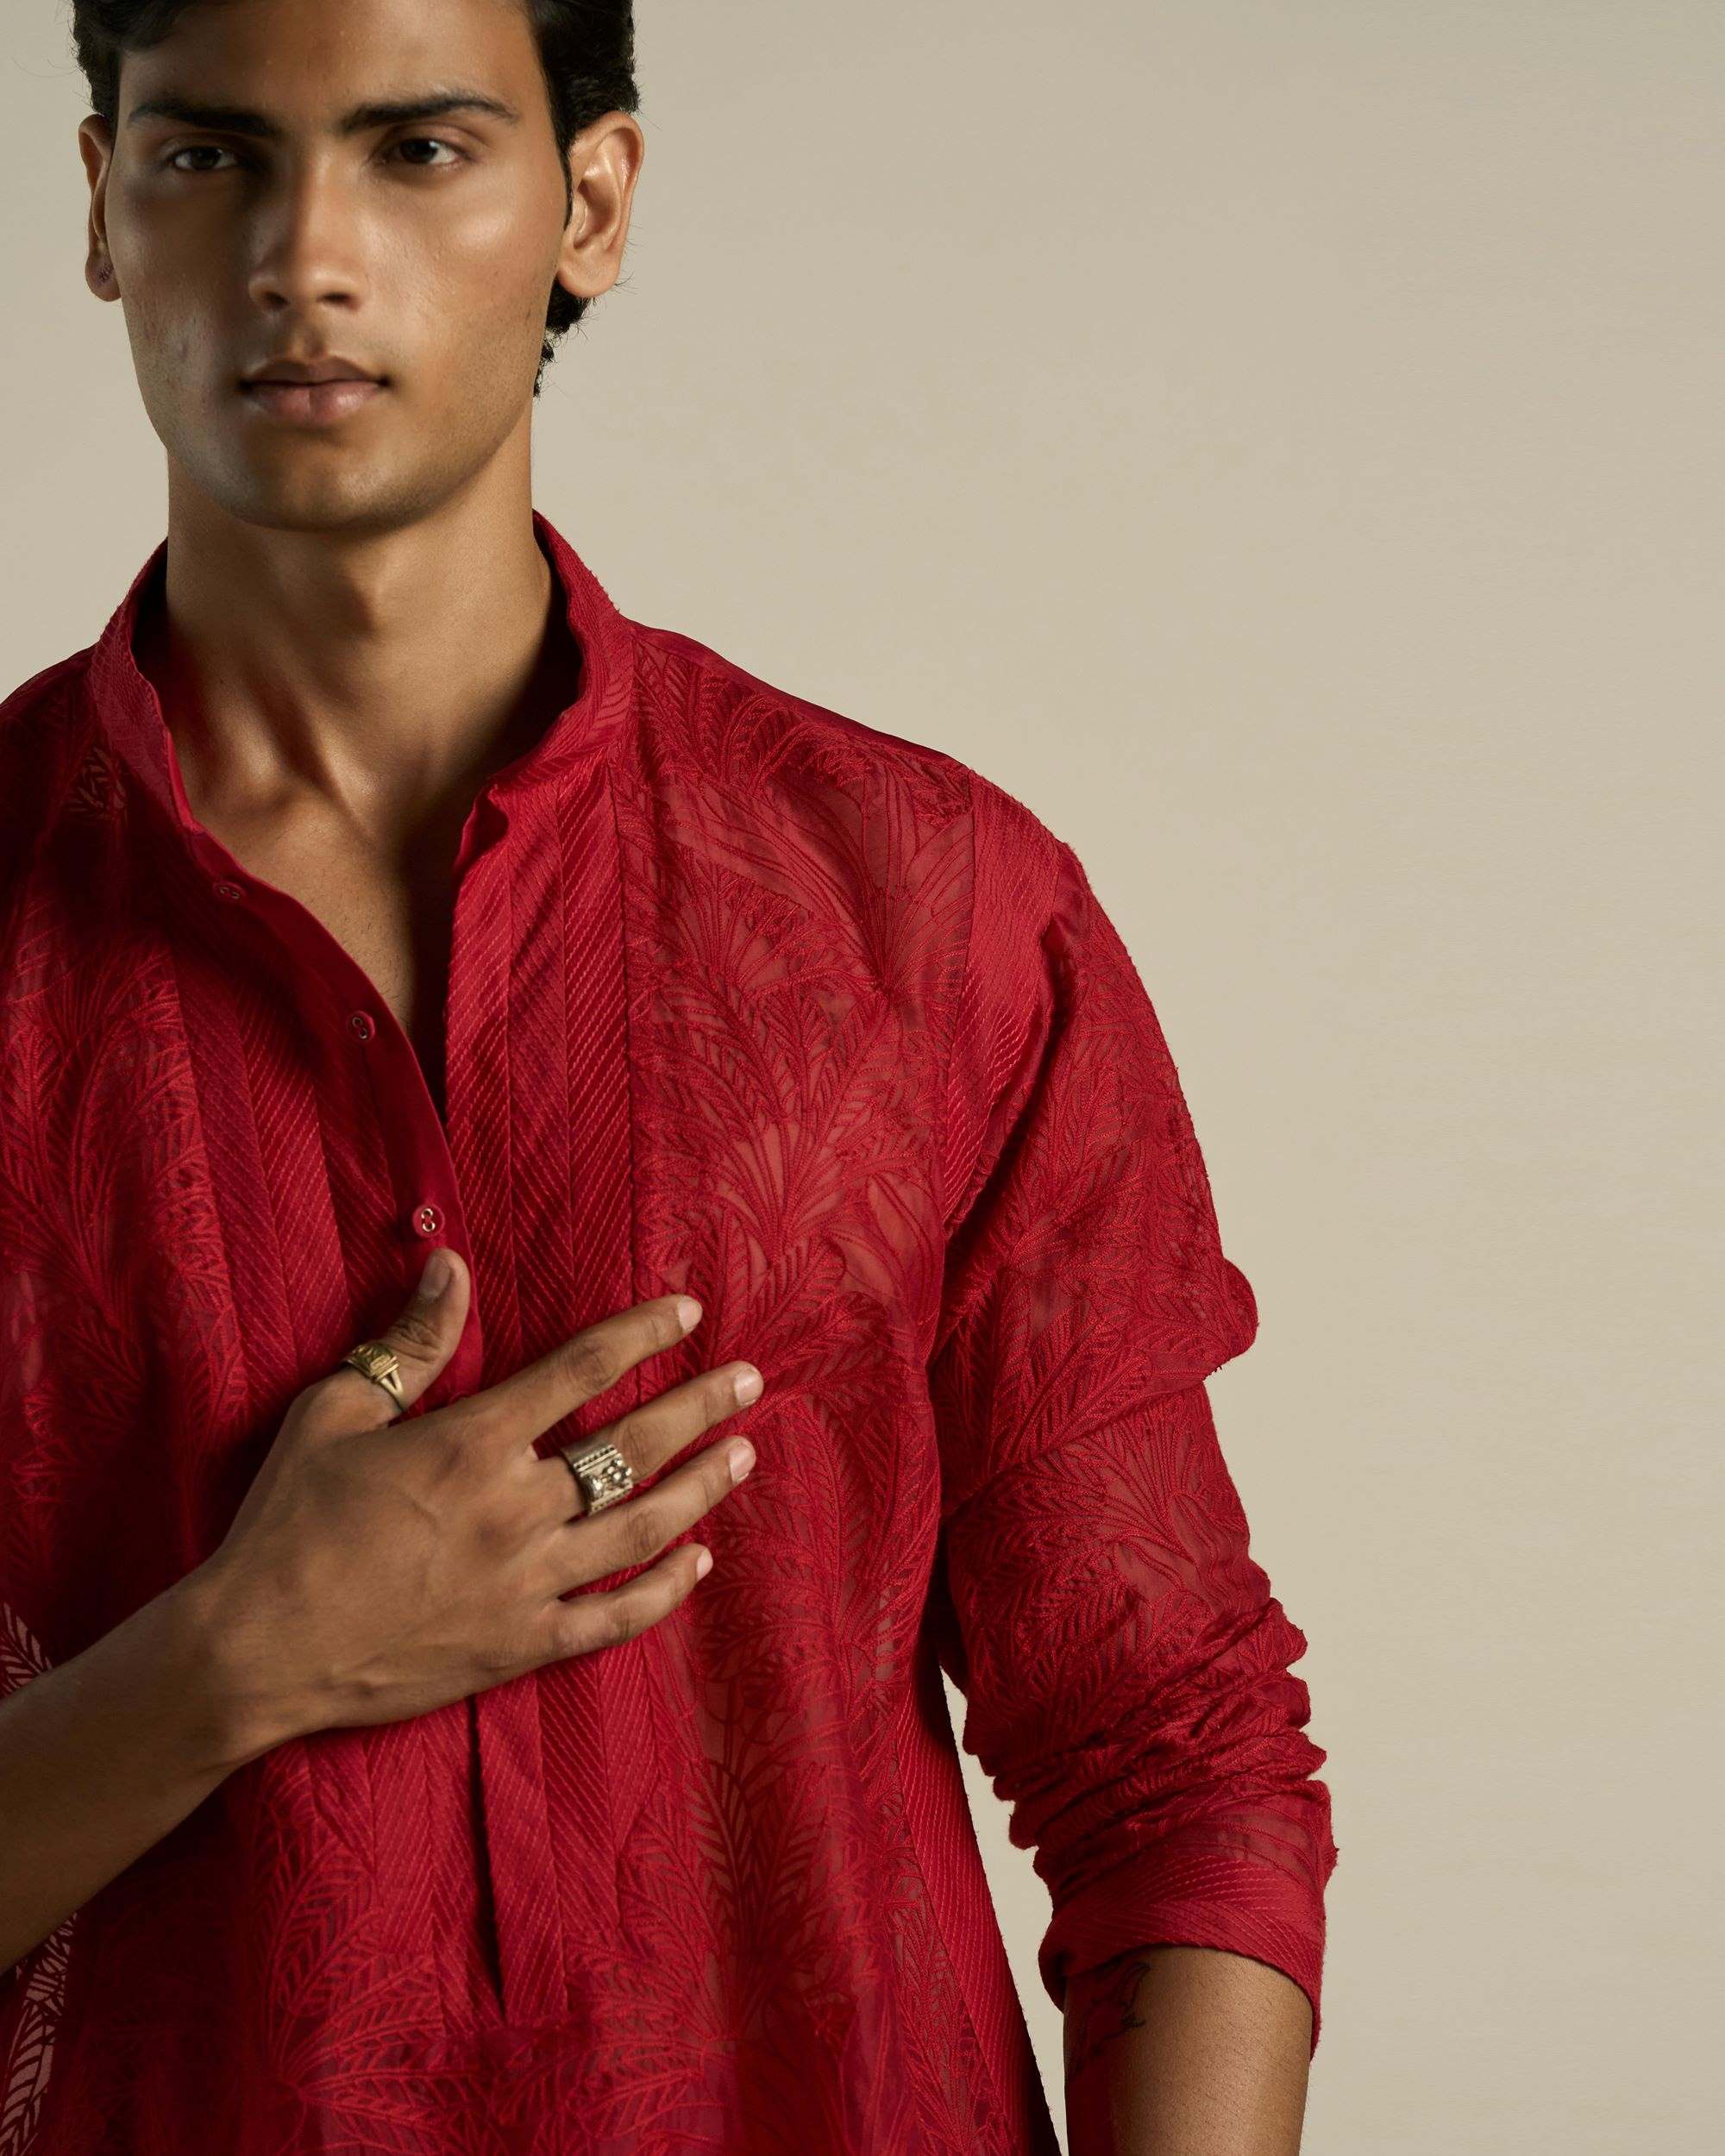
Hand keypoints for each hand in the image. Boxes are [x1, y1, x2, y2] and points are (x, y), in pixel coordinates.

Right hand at [190, 1254, 758, 1756]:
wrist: (256, 1651)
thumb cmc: (285, 1524)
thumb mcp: (335, 1414)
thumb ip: (409, 1343)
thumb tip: (453, 1265)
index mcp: (472, 1442)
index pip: (582, 1369)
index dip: (643, 1334)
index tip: (690, 1310)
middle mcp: (516, 1508)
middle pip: (634, 1446)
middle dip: (700, 1407)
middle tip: (750, 1380)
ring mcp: (526, 1583)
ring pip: (642, 1527)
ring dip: (702, 1488)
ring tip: (744, 1455)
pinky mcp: (521, 1646)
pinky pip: (615, 1616)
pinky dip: (665, 1588)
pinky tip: (699, 1561)